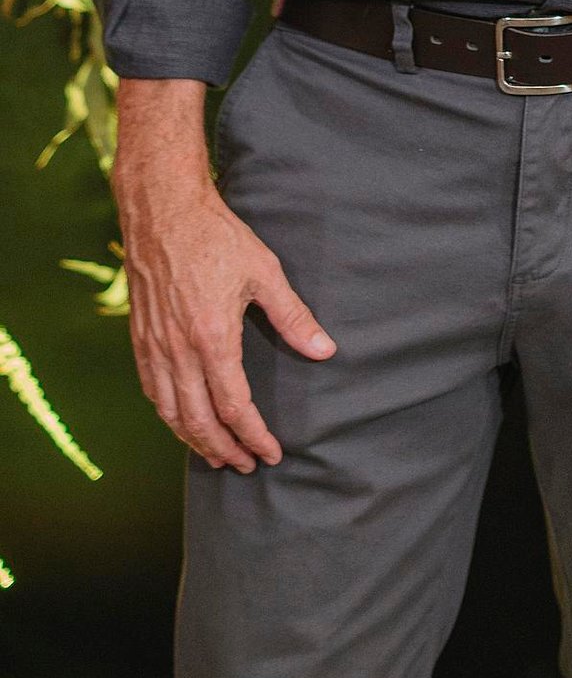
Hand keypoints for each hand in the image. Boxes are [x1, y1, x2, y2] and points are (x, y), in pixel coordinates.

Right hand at [120, 171, 334, 471]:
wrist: (163, 211)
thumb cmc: (217, 237)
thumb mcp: (265, 272)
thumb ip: (294, 317)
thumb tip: (325, 351)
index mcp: (212, 338)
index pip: (233, 407)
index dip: (253, 436)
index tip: (271, 454)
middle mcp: (178, 350)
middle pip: (198, 421)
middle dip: (224, 449)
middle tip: (246, 466)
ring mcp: (154, 346)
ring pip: (170, 412)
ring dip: (194, 441)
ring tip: (218, 455)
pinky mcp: (140, 338)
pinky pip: (152, 391)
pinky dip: (169, 416)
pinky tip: (183, 421)